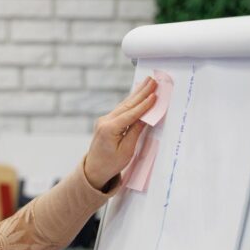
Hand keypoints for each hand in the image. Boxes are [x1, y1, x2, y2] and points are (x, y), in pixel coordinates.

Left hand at [83, 76, 157, 190]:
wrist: (94, 169)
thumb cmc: (110, 163)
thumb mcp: (127, 150)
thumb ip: (135, 131)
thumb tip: (146, 117)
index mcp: (109, 129)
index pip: (131, 114)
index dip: (144, 105)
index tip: (155, 95)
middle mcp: (105, 121)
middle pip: (127, 105)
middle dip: (141, 92)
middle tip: (152, 81)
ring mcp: (104, 120)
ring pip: (124, 105)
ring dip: (137, 94)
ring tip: (147, 82)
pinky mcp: (106, 122)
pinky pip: (121, 109)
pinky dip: (131, 101)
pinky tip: (137, 93)